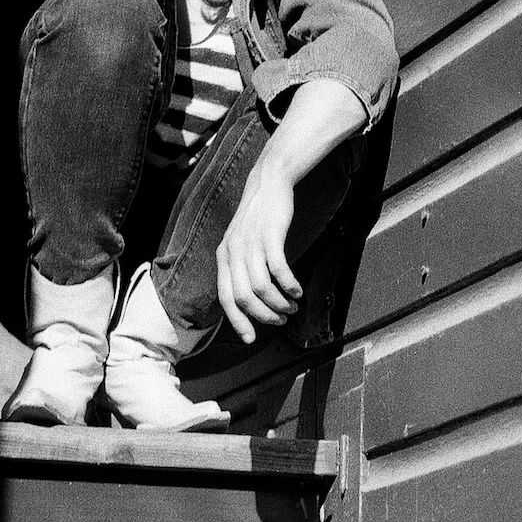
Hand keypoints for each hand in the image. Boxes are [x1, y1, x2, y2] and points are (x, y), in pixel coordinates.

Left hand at [216, 161, 301, 343]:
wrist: (269, 183)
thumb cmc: (259, 217)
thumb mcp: (242, 242)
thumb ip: (241, 266)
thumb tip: (250, 296)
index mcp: (224, 257)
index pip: (225, 298)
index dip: (238, 321)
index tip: (251, 338)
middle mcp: (232, 252)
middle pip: (244, 297)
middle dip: (264, 315)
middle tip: (281, 320)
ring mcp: (250, 244)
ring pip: (261, 287)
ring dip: (279, 303)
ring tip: (293, 307)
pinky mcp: (270, 236)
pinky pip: (278, 270)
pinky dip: (289, 285)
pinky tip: (297, 291)